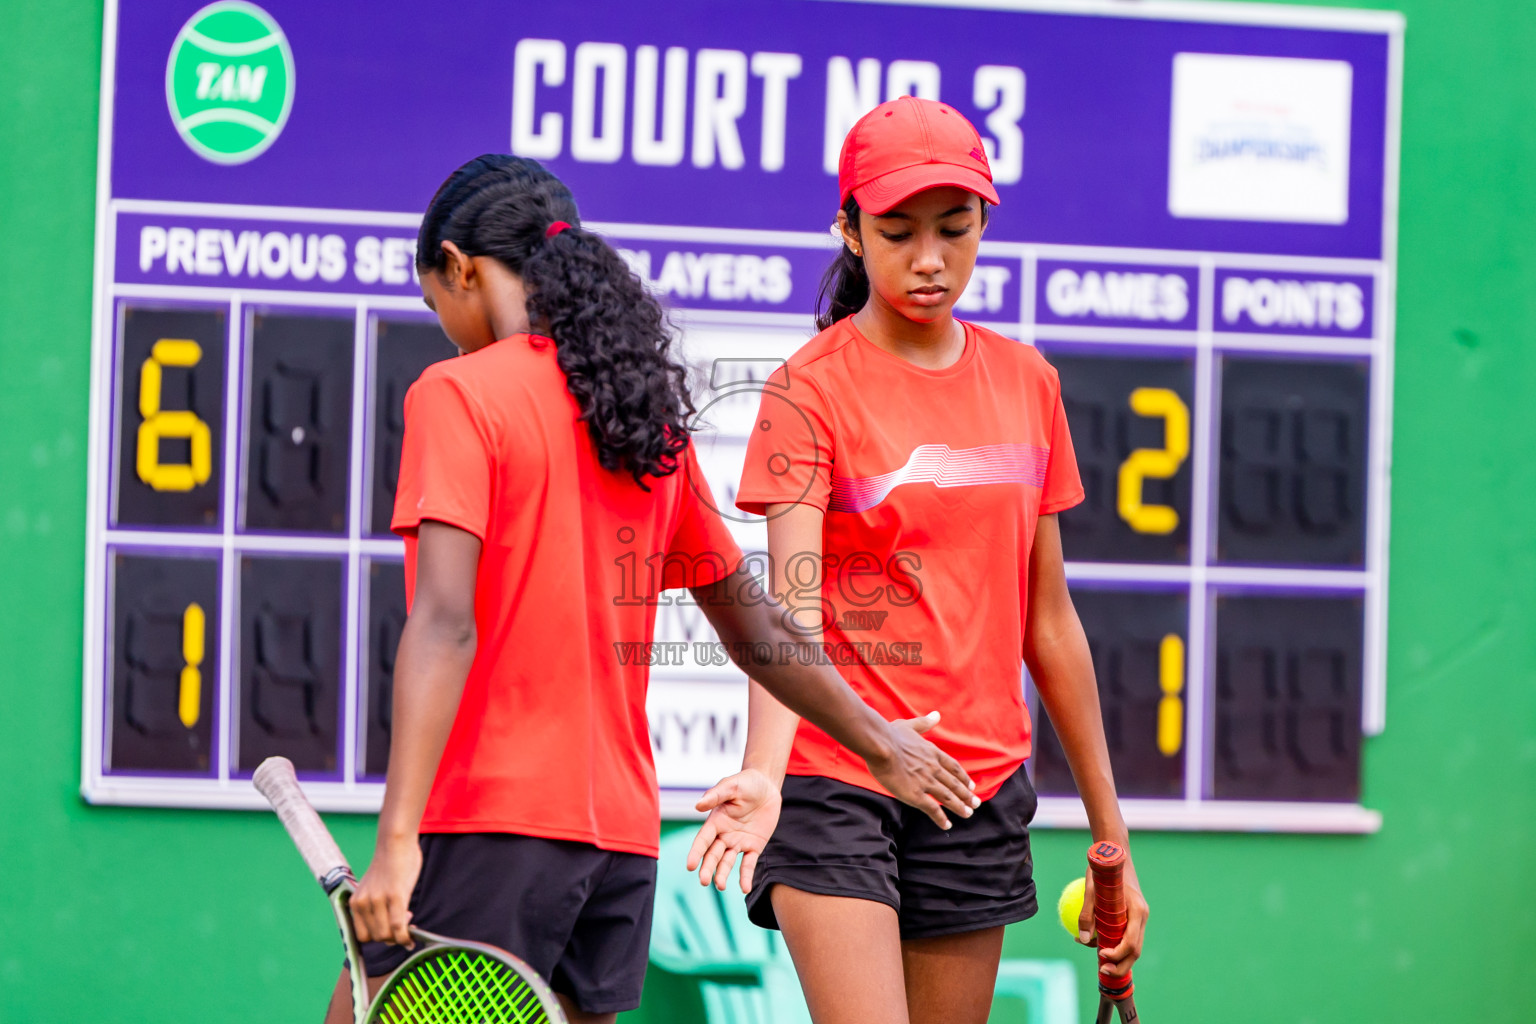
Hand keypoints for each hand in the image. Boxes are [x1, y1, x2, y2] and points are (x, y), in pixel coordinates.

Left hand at [350, 836, 421, 946]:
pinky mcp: (395, 895)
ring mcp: (378, 900)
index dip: (379, 938)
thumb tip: (391, 931)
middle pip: (376, 937)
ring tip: (409, 919)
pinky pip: (398, 926)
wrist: (395, 842)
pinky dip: (405, 936)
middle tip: (404, 922)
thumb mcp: (373, 888)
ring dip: (400, 936)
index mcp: (356, 902)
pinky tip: (412, 935)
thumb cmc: (389, 864)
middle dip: (392, 937)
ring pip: (387, 935)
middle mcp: (363, 903)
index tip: (391, 931)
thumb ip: (376, 907)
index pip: (362, 936)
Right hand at [687, 768, 782, 892]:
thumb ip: (716, 795)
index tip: (689, 866)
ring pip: (727, 862)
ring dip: (722, 874)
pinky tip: (744, 888)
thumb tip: (698, 806)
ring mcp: (738, 842)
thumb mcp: (732, 786)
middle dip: (707, 868)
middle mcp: (724, 834)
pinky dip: (745, 876)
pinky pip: (748, 864)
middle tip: (704, 881)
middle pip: (713, 855)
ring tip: (720, 886)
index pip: (702, 840)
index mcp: (715, 821)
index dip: (696, 853)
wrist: (767, 785)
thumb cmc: (746, 783)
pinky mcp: (754, 846)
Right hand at [863, 711, 977, 829]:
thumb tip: (936, 715)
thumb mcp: (910, 725)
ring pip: (948, 797)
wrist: (880, 745)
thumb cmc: (891, 735)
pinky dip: (941, 818)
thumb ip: (924, 723)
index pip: (953, 767)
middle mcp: (933, 768)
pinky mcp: (915, 795)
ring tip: (968, 814)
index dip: (963, 777)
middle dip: (966, 795)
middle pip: (954, 784)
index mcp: (932, 753)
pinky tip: (947, 825)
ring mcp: (926, 782)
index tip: (972, 785)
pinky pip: (932, 809)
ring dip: (959, 807)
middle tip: (976, 803)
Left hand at [1077, 853, 1148, 981]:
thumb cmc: (1104, 868)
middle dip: (1120, 966)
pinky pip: (1125, 936)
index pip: (1131, 942)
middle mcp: (1142, 917)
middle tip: (1101, 971)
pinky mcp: (1132, 917)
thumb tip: (1083, 939)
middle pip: (1135, 951)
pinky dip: (1113, 943)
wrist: (1115, 852)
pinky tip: (1093, 942)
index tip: (1100, 956)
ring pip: (1131, 946)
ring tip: (1095, 957)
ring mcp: (1139, 918)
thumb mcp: (1091, 889)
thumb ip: (1087, 914)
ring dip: (1116, 957)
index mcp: (1137, 910)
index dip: (1117, 954)